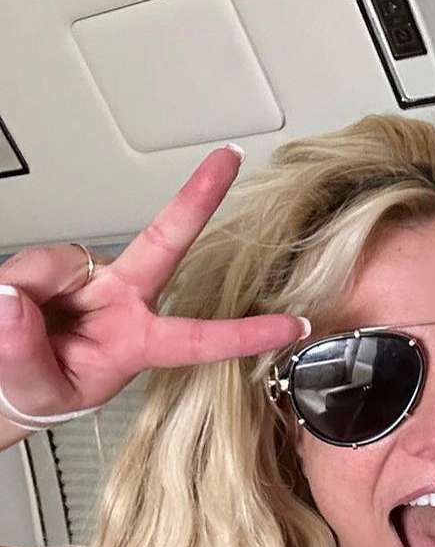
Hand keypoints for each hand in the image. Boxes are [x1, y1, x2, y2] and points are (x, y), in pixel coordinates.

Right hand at [0, 145, 308, 434]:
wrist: (1, 379)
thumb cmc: (36, 388)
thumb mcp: (38, 389)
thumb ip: (25, 352)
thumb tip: (15, 301)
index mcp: (139, 341)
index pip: (201, 338)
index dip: (248, 332)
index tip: (294, 325)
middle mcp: (125, 299)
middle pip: (165, 242)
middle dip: (198, 197)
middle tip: (229, 157)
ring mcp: (92, 277)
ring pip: (62, 261)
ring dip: (32, 287)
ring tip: (15, 323)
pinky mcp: (57, 263)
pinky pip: (32, 262)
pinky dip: (12, 283)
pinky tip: (11, 302)